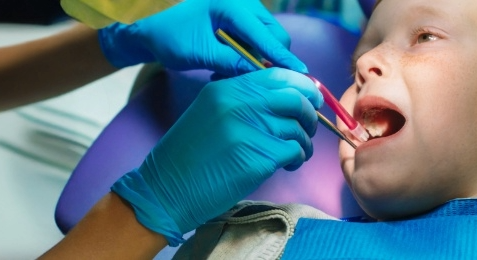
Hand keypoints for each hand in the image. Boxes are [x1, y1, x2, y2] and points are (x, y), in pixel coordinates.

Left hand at [98, 0, 306, 75]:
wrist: (152, 29)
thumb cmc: (171, 38)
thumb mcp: (201, 53)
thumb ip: (232, 63)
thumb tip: (260, 76)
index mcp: (233, 6)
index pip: (267, 36)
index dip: (284, 57)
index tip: (302, 74)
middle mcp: (243, 4)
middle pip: (274, 36)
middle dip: (270, 60)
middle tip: (251, 81)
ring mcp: (243, 11)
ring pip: (267, 41)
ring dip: (257, 61)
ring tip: (230, 74)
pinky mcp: (240, 21)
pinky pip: (256, 41)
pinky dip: (249, 57)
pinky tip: (229, 67)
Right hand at [111, 68, 321, 245]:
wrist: (165, 190)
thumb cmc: (189, 156)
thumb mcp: (210, 113)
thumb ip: (244, 101)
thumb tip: (289, 98)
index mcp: (227, 89)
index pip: (278, 75)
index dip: (302, 86)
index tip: (311, 100)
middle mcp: (239, 104)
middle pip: (295, 99)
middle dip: (310, 115)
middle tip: (307, 129)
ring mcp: (249, 131)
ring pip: (298, 128)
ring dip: (304, 142)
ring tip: (295, 153)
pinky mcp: (258, 158)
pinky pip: (294, 151)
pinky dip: (297, 158)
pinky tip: (287, 165)